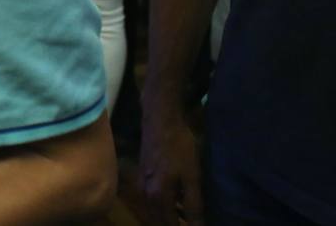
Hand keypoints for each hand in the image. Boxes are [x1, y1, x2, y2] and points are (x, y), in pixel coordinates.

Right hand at [141, 106, 205, 225]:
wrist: (160, 119)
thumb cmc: (179, 147)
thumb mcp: (192, 176)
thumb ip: (193, 204)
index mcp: (158, 196)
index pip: (169, 225)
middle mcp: (146, 193)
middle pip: (158, 220)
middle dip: (172, 225)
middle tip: (189, 224)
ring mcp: (142, 183)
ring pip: (154, 210)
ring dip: (168, 217)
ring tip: (184, 218)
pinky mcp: (142, 174)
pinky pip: (152, 198)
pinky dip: (164, 205)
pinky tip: (176, 200)